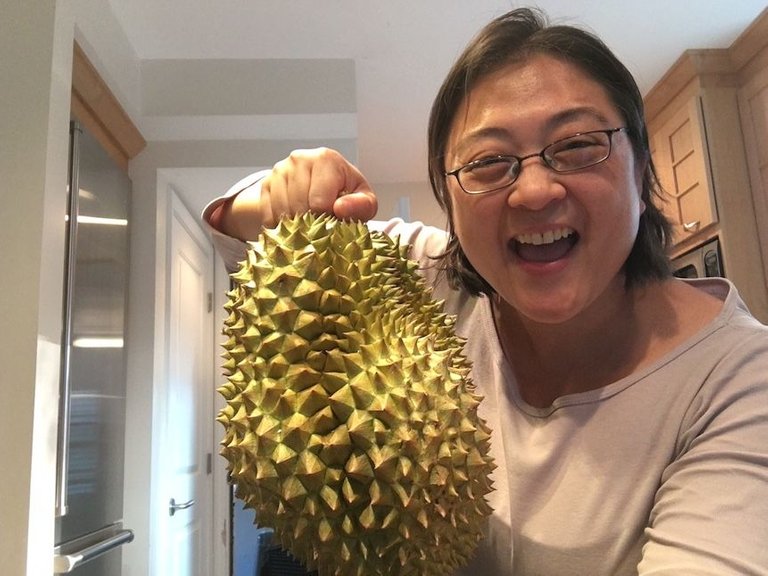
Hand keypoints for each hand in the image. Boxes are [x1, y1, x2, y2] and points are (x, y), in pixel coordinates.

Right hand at [215, 148, 377, 240]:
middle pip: (299, 208)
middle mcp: (299, 159)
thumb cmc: (347, 195)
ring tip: (309, 223)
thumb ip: (362, 206)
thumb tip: (340, 208)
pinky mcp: (265, 184)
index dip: (327, 219)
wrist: (323, 187)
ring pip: (282, 213)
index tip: (333, 220)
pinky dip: (281, 227)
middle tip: (321, 225)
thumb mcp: (364, 201)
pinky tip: (294, 224)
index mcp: (326, 159)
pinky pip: (269, 216)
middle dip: (311, 224)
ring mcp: (279, 171)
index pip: (319, 202)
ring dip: (296, 227)